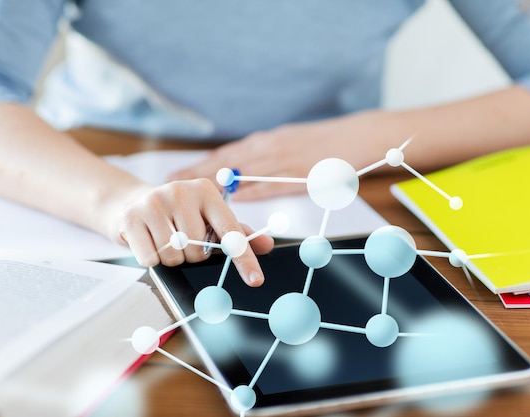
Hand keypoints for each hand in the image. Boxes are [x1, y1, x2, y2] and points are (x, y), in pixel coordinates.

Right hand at [114, 179, 273, 285]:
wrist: (132, 202)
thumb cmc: (179, 214)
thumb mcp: (208, 218)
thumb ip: (237, 232)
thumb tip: (267, 245)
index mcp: (206, 191)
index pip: (230, 230)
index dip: (244, 258)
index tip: (255, 280)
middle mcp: (181, 191)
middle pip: (197, 250)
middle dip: (192, 256)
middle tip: (183, 242)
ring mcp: (154, 202)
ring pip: (173, 256)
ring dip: (171, 259)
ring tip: (164, 240)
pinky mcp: (131, 217)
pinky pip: (150, 258)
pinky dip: (151, 259)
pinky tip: (148, 242)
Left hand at [169, 111, 399, 200]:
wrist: (358, 136)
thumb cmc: (324, 141)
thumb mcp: (290, 141)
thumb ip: (265, 156)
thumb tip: (242, 176)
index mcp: (266, 141)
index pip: (225, 154)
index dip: (200, 165)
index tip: (177, 173)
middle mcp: (269, 148)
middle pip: (225, 162)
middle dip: (196, 173)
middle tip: (171, 183)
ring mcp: (283, 161)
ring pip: (242, 173)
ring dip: (215, 184)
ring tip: (191, 194)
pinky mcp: (299, 175)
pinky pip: (270, 185)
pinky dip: (250, 193)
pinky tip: (233, 201)